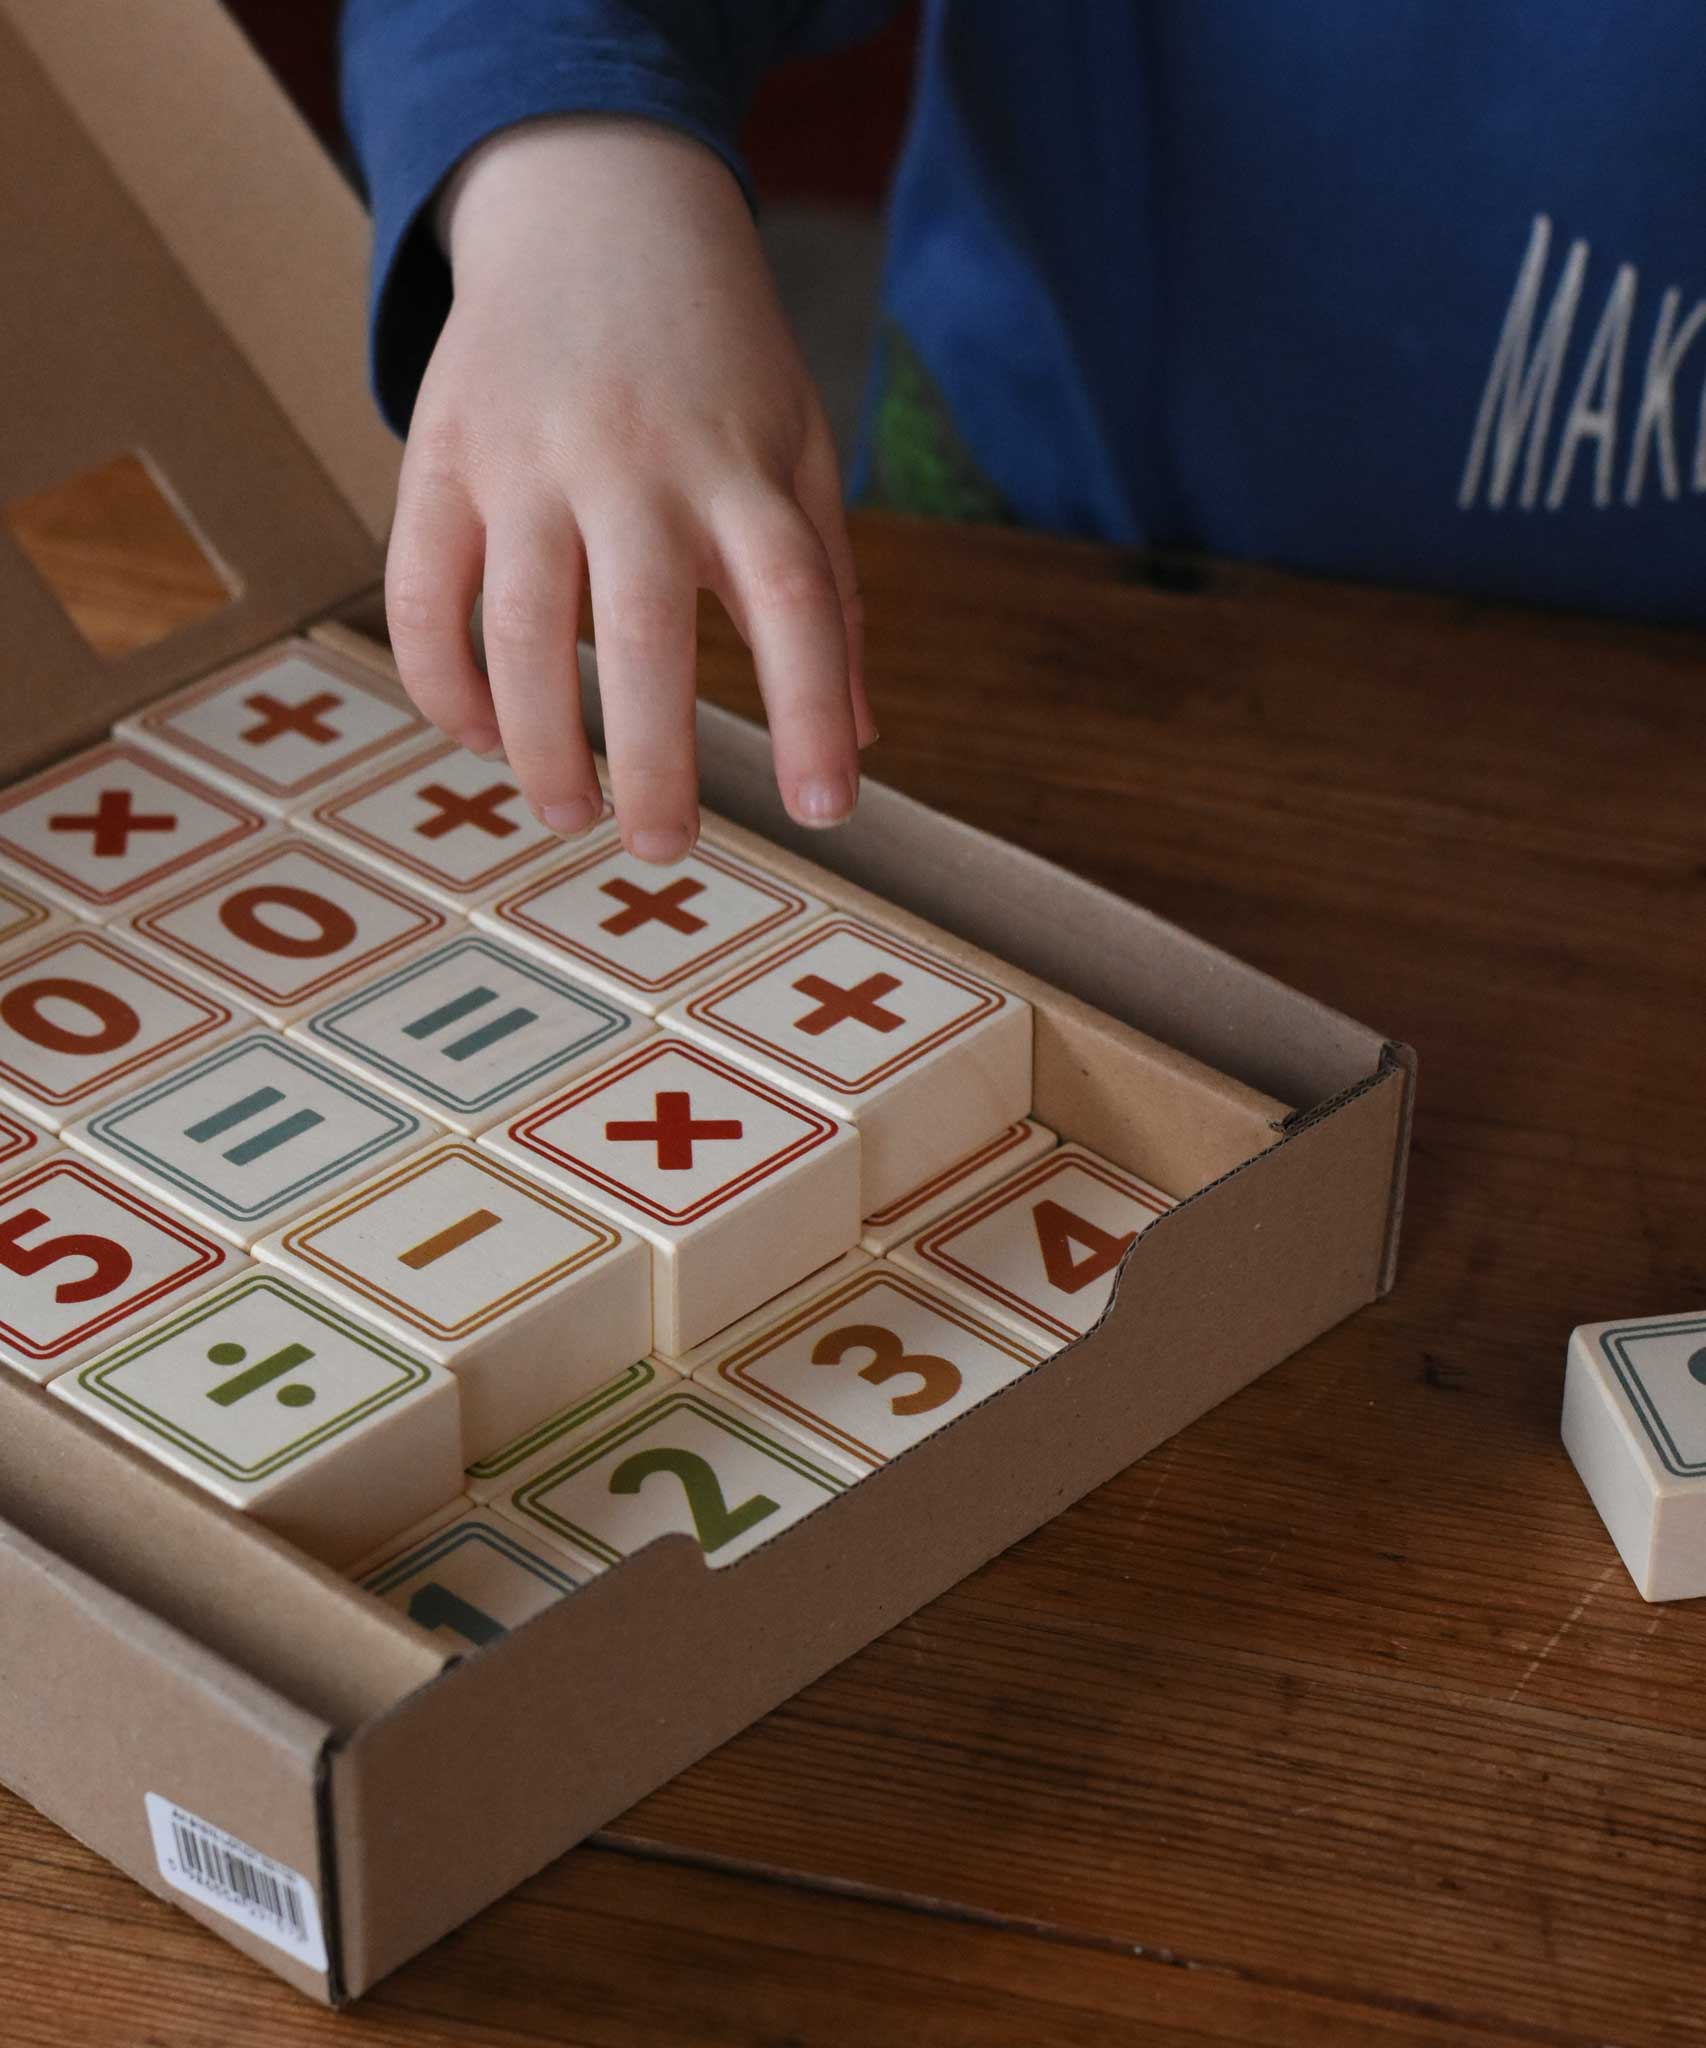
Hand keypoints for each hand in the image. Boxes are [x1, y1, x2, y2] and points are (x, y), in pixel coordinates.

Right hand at [385, 117, 873, 862]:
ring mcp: (528, 456)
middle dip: (654, 763)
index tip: (826, 812)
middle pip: (643, 637)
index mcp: (741, 467)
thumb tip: (861, 742)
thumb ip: (828, 592)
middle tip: (662, 850)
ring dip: (539, 745)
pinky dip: (442, 685)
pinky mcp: (441, 454)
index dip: (812, 713)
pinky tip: (482, 738)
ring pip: (517, 630)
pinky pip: (420, 594)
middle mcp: (635, 461)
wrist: (593, 201)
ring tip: (567, 814)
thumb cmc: (715, 357)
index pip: (793, 603)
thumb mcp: (797, 447)